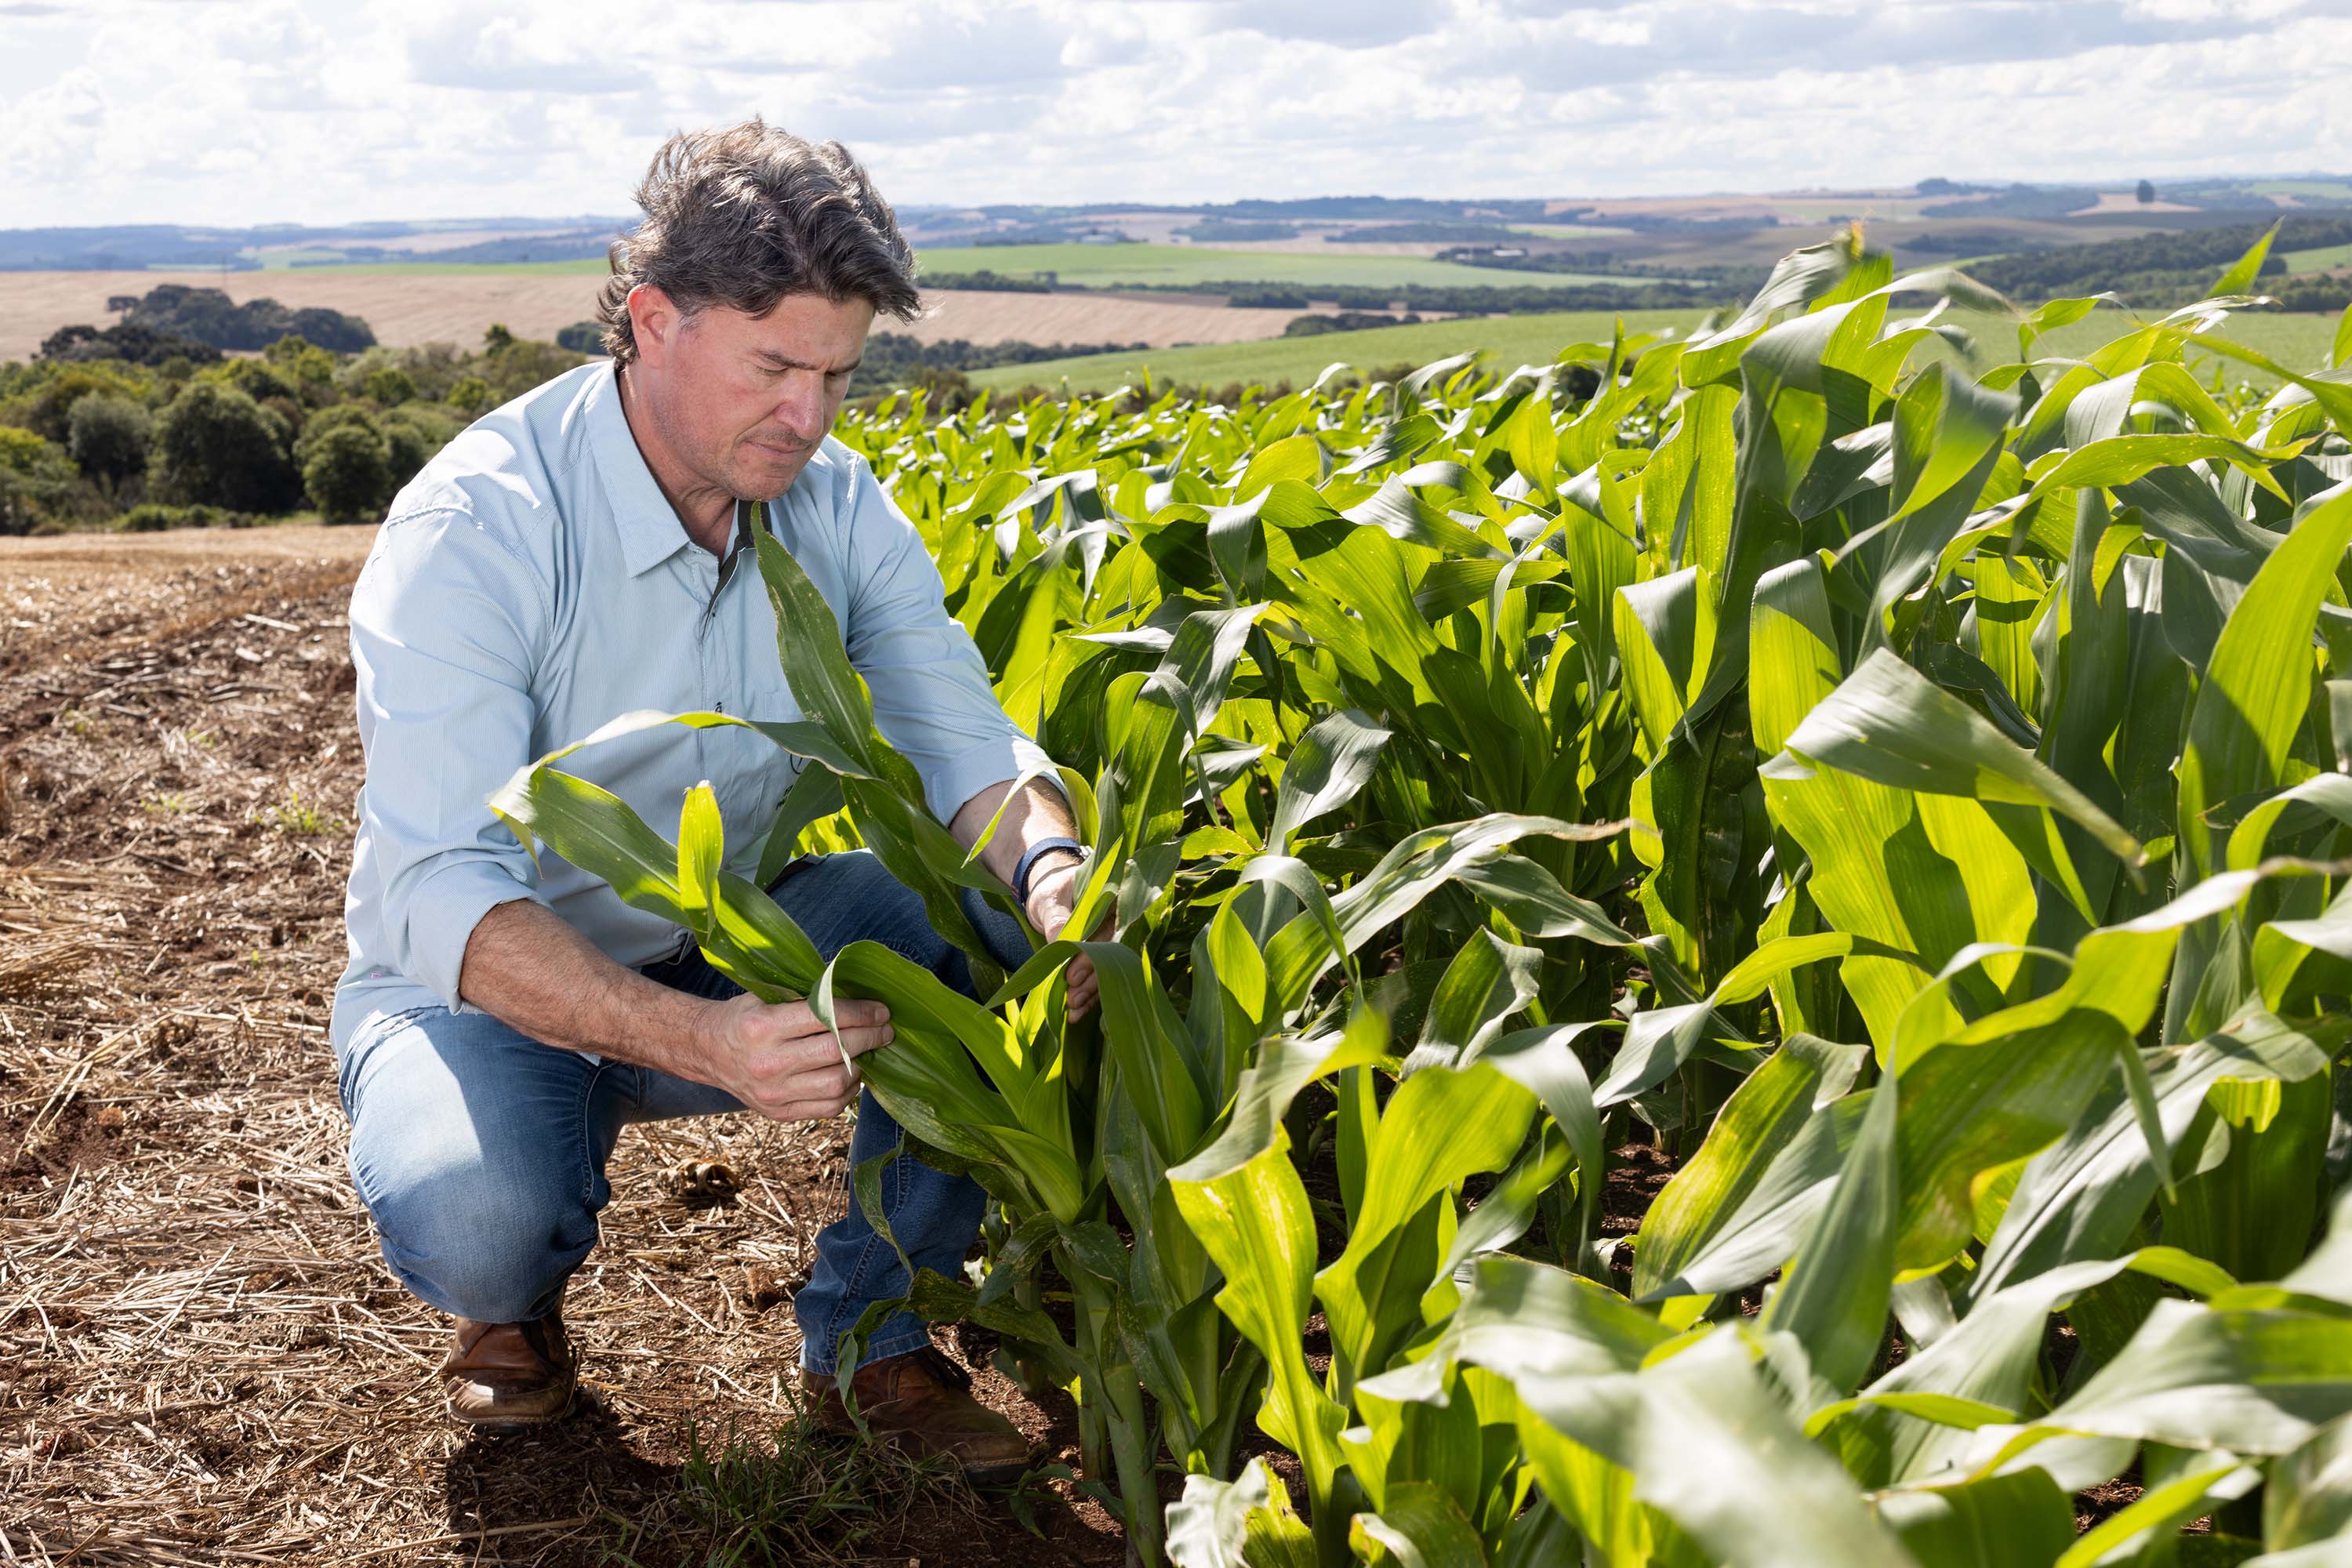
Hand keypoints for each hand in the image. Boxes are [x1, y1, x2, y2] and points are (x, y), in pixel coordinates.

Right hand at [687, 994, 892, 1122]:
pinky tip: (852, 1074)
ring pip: (837, 1084)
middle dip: (870, 1038)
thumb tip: (859, 997)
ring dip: (861, 1066)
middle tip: (885, 1030)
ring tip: (869, 1051)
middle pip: (836, 1051)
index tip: (881, 1010)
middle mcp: (768, 1063)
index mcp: (763, 1027)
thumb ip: (807, 998)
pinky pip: (828, 1108)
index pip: (825, 1018)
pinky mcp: (778, 1113)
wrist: (707, 1051)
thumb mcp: (766, 997)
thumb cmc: (743, 1018)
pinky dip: (849, 1092)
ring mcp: (773, 1093)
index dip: (861, 1013)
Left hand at [1023, 853, 1105, 1017]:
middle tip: (1072, 1000)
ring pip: (1110, 971)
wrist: (1051, 896)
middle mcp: (1122, 923)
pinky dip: (1089, 997)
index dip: (1094, 958)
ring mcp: (1115, 943)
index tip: (1071, 977)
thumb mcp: (1049, 899)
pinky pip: (1102, 978)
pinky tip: (1077, 1013)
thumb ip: (1056, 917)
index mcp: (1115, 899)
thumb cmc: (1052, 891)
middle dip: (1092, 982)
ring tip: (1072, 1013)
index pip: (1110, 932)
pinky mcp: (1106, 959)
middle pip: (1113, 957)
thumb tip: (1058, 938)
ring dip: (1092, 994)